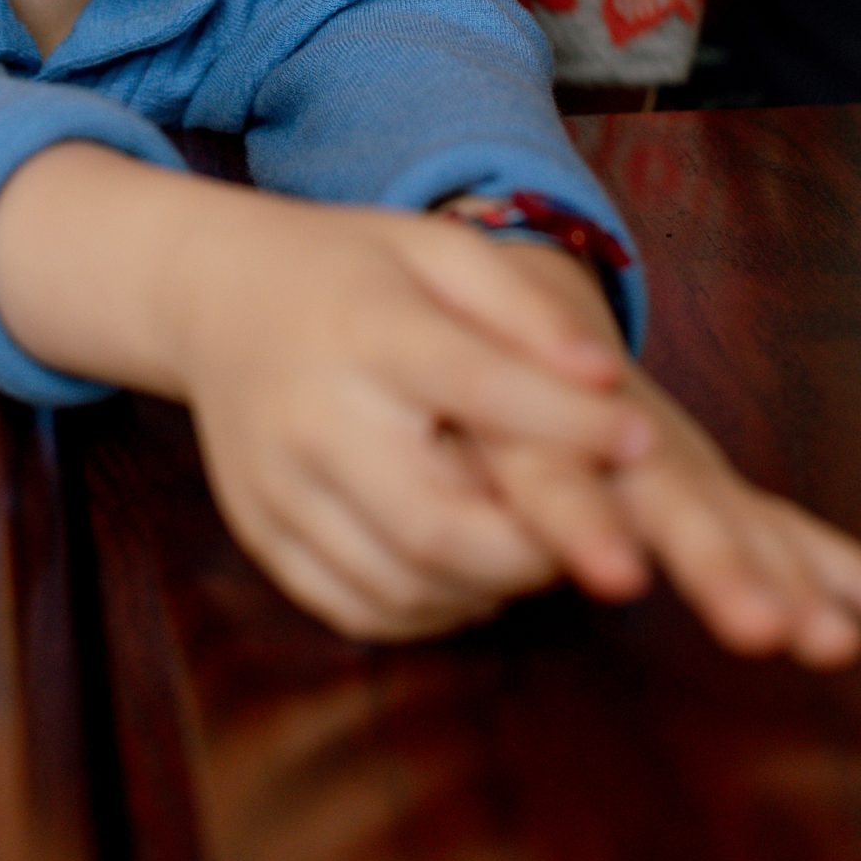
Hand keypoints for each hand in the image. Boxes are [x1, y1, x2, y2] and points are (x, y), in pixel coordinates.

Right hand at [171, 200, 652, 640]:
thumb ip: (522, 309)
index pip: (478, 388)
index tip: (644, 443)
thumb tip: (607, 380)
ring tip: (535, 548)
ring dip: (494, 585)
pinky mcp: (262, 537)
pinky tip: (469, 568)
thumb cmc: (353, 269)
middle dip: (538, 550)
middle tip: (601, 541)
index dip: (570, 426)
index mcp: (363, 331)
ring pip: (406, 586)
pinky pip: (362, 611)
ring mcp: (276, 488)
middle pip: (439, 526)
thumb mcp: (437, 250)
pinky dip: (435, 609)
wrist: (216, 293)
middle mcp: (310, 418)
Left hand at [470, 247, 860, 665]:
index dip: (581, 523)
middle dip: (715, 567)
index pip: (557, 475)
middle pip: (671, 503)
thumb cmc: (464, 368)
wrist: (512, 300)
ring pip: (738, 516)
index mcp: (535, 423)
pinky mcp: (709, 481)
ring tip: (834, 642)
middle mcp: (622, 442)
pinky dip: (842, 570)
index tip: (617, 575)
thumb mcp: (447, 397)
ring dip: (788, 579)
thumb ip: (452, 469)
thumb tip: (457, 530)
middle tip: (759, 628)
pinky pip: (783, 528)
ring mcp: (677, 461)